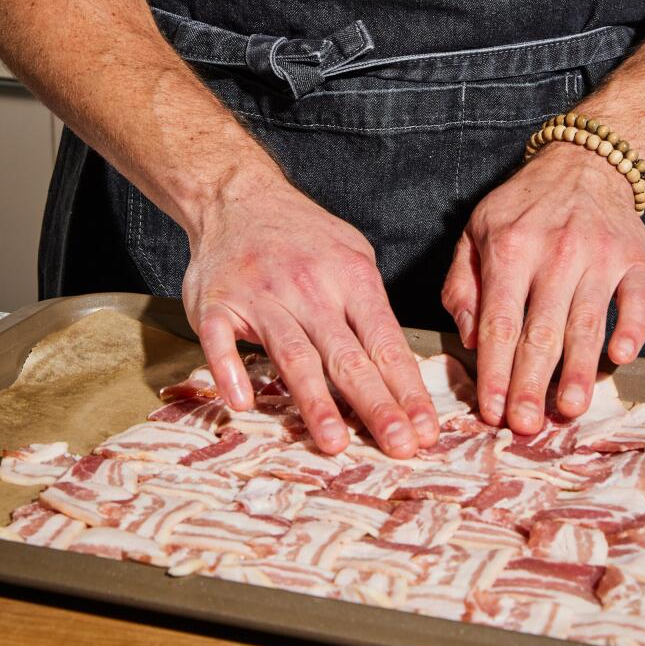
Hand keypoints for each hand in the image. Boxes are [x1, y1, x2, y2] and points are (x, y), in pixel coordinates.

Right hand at [181, 167, 438, 457]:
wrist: (239, 198)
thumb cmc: (303, 236)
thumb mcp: (354, 255)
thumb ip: (372, 308)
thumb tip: (401, 369)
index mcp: (351, 278)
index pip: (386, 343)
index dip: (407, 390)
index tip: (426, 431)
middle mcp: (311, 288)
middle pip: (348, 356)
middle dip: (377, 405)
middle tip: (400, 447)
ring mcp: (262, 296)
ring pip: (293, 354)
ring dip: (315, 400)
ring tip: (334, 442)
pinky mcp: (217, 305)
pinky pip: (222, 341)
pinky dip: (229, 369)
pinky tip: (242, 402)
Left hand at [441, 144, 644, 432]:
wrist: (586, 163)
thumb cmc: (526, 206)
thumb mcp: (477, 230)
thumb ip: (462, 283)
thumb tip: (467, 336)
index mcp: (510, 248)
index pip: (498, 321)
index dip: (494, 369)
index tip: (491, 410)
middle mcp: (555, 252)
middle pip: (541, 330)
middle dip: (531, 383)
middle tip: (526, 426)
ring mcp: (599, 256)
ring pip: (587, 322)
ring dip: (579, 370)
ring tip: (570, 409)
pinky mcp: (635, 260)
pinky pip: (635, 301)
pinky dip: (630, 329)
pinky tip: (622, 358)